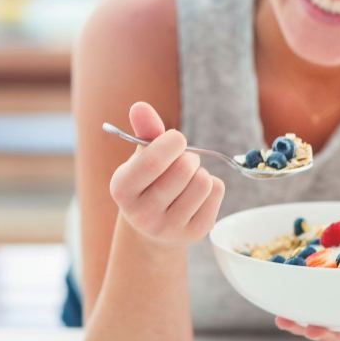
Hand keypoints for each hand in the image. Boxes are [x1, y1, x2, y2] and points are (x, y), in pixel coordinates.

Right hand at [109, 102, 224, 246]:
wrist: (154, 226)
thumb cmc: (148, 180)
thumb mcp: (141, 156)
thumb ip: (144, 130)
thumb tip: (139, 106)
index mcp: (122, 190)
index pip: (152, 161)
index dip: (172, 142)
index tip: (176, 139)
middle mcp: (142, 214)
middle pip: (184, 169)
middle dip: (188, 156)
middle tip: (182, 161)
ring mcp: (169, 229)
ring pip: (203, 181)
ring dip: (200, 171)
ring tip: (188, 178)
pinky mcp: (194, 233)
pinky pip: (217, 192)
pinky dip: (212, 185)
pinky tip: (197, 193)